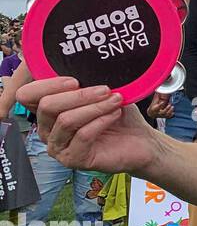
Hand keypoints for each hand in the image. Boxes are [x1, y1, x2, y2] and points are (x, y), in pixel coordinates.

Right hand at [16, 76, 160, 174]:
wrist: (141, 141)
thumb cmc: (118, 115)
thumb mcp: (101, 93)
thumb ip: (86, 82)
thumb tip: (84, 65)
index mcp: (48, 111)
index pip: (26, 95)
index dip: (47, 85)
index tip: (75, 80)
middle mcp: (47, 130)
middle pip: (47, 106)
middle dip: (79, 95)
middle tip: (104, 89)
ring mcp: (58, 147)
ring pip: (66, 120)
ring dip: (95, 107)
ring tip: (116, 100)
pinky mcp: (73, 160)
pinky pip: (83, 135)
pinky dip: (102, 120)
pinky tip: (115, 114)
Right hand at [147, 92, 174, 119]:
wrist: (151, 113)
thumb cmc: (153, 106)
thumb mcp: (154, 101)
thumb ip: (156, 96)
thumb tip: (158, 89)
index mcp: (154, 109)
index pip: (157, 107)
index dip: (160, 105)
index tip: (163, 102)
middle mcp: (158, 113)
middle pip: (163, 112)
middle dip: (167, 108)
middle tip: (170, 104)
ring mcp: (161, 115)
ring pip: (166, 114)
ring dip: (170, 111)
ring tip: (172, 106)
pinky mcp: (164, 116)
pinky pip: (168, 116)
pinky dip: (171, 114)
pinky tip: (173, 112)